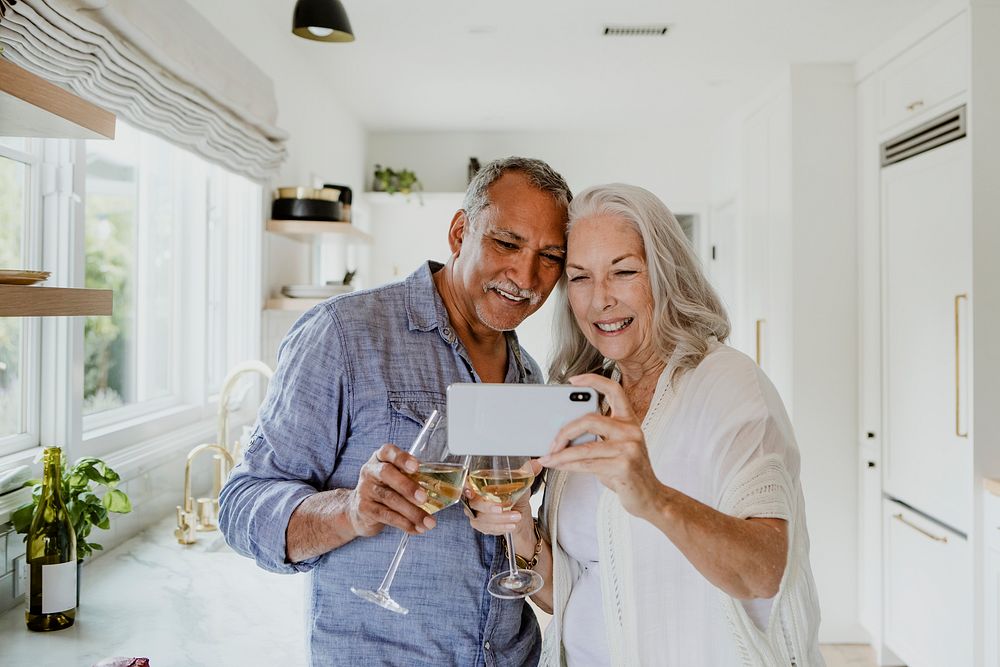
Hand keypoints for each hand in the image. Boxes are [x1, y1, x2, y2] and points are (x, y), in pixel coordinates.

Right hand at [347, 444, 436, 537]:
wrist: (358, 509)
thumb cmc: (386, 489)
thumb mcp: (395, 477)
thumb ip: (412, 477)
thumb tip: (441, 488)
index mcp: (380, 458)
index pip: (388, 451)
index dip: (402, 458)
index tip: (416, 466)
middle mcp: (370, 471)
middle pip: (387, 474)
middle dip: (407, 486)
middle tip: (423, 498)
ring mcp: (365, 489)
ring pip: (389, 499)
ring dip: (412, 512)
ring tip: (428, 522)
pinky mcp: (364, 508)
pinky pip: (386, 516)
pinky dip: (404, 524)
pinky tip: (417, 528)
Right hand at [463, 459, 541, 552]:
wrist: (520, 516)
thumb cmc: (515, 497)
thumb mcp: (521, 483)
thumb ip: (526, 472)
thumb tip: (537, 463)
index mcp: (479, 485)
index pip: (466, 485)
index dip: (466, 489)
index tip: (471, 492)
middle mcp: (474, 500)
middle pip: (475, 504)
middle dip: (489, 506)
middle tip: (503, 506)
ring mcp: (476, 514)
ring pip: (483, 518)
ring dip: (501, 519)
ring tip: (516, 516)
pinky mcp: (482, 526)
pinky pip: (488, 528)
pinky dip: (501, 527)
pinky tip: (512, 525)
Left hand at [539, 374, 664, 518]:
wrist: (651, 497)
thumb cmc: (629, 471)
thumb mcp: (617, 447)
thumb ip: (598, 436)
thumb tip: (563, 434)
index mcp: (629, 420)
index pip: (614, 390)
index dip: (593, 381)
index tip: (573, 380)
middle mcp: (631, 430)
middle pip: (590, 420)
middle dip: (564, 431)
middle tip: (551, 441)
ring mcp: (629, 448)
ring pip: (584, 447)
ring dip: (561, 454)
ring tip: (547, 457)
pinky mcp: (624, 466)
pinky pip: (587, 464)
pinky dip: (568, 465)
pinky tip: (558, 466)